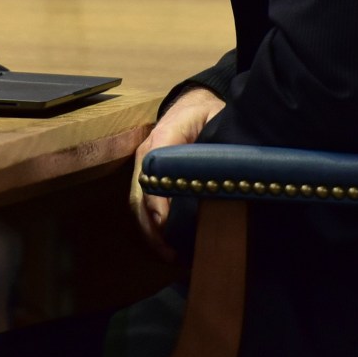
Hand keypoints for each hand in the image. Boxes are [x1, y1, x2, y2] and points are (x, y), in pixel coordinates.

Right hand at [131, 87, 223, 255]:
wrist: (196, 102)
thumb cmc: (209, 112)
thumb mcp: (216, 119)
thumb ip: (215, 141)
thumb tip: (220, 175)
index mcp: (163, 137)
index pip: (153, 173)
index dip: (158, 201)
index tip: (166, 224)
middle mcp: (147, 153)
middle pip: (140, 194)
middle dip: (151, 226)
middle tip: (169, 252)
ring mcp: (144, 165)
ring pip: (137, 203)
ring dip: (149, 231)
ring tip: (168, 255)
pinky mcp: (147, 176)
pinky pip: (142, 204)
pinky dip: (150, 227)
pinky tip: (165, 245)